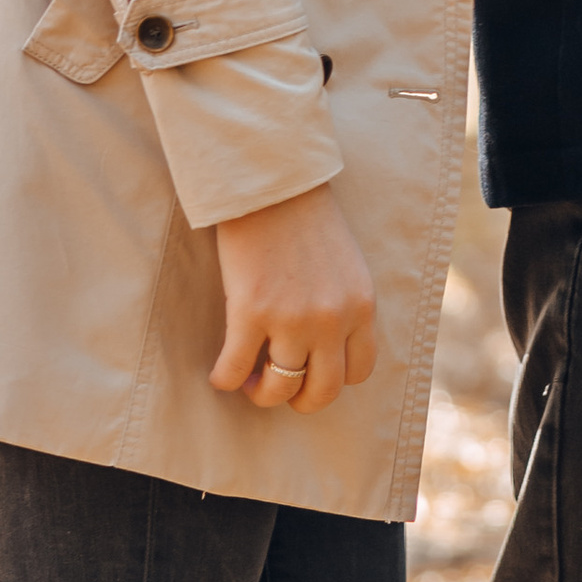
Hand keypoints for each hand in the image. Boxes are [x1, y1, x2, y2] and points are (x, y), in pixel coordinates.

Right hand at [210, 185, 378, 412]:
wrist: (270, 181)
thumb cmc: (304, 217)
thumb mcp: (346, 264)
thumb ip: (344, 305)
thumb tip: (324, 348)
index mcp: (361, 305)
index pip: (361, 371)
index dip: (333, 381)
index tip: (312, 374)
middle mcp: (332, 319)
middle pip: (323, 391)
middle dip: (300, 400)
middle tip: (279, 388)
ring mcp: (292, 318)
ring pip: (280, 387)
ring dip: (262, 394)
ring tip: (249, 380)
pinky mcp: (251, 311)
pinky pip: (235, 368)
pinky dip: (225, 379)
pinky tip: (220, 374)